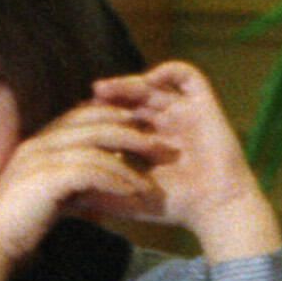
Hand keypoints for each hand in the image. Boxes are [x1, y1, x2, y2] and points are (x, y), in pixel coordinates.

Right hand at [0, 99, 164, 280]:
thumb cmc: (20, 222)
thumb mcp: (52, 194)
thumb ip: (75, 183)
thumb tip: (105, 184)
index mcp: (40, 141)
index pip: (81, 115)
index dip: (112, 117)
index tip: (140, 128)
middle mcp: (41, 142)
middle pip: (94, 122)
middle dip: (129, 130)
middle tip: (157, 144)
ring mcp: (43, 157)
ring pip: (96, 146)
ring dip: (127, 160)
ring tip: (150, 176)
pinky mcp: (48, 177)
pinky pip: (91, 170)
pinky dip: (115, 179)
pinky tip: (131, 191)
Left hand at [91, 63, 281, 256]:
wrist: (216, 209)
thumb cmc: (176, 208)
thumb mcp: (129, 197)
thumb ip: (101, 192)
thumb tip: (65, 197)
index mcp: (151, 144)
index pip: (121, 119)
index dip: (101, 115)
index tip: (79, 119)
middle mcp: (167, 125)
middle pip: (134, 100)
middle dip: (111, 97)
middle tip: (89, 98)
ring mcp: (185, 113)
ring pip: (153, 86)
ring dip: (128, 84)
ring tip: (104, 89)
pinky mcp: (204, 106)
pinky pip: (188, 76)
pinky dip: (167, 71)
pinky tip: (147, 80)